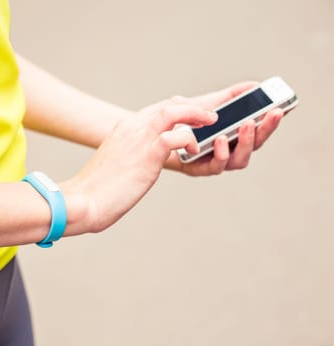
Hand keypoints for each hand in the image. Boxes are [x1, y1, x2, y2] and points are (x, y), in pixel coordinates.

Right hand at [62, 99, 217, 232]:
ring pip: (173, 111)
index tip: (192, 115)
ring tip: (211, 123)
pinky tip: (192, 150)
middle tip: (209, 117)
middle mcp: (132, 127)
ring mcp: (139, 139)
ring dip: (196, 114)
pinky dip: (188, 139)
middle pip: (168, 104)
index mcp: (124, 128)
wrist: (84, 201)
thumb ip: (131, 154)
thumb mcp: (116, 163)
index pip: (157, 108)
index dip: (179, 108)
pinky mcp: (146, 156)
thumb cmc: (98, 188)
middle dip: (193, 108)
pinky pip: (174, 136)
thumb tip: (139, 162)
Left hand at [163, 82, 284, 175]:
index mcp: (233, 136)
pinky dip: (221, 154)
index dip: (272, 122)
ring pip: (239, 160)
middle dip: (266, 130)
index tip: (282, 108)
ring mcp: (213, 162)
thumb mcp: (205, 103)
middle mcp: (227, 151)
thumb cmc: (180, 120)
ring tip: (246, 125)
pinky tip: (221, 139)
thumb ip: (229, 96)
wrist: (152, 132)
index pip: (259, 131)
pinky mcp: (197, 169)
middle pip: (254, 146)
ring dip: (246, 142)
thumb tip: (254, 86)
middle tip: (272, 114)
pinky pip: (214, 167)